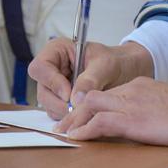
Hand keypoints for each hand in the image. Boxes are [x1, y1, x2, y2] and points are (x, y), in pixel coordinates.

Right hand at [29, 39, 153, 119]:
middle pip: (42, 89)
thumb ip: (90, 79)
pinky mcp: (61, 100)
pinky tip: (85, 113)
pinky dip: (69, 117)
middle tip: (78, 110)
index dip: (51, 82)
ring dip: (65, 112)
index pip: (40, 67)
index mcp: (58, 50)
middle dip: (59, 103)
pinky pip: (58, 112)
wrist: (127, 71)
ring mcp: (55, 86)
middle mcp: (52, 68)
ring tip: (86, 109)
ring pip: (48, 104)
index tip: (68, 94)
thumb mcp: (106, 65)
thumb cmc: (116, 61)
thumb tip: (75, 99)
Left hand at [58, 76, 167, 148]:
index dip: (90, 105)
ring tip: (64, 134)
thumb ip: (152, 108)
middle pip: (93, 96)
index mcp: (140, 85)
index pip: (107, 93)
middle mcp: (131, 89)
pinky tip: (77, 138)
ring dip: (74, 121)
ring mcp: (130, 103)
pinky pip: (100, 122)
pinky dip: (85, 130)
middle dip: (76, 112)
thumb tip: (149, 122)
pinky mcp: (131, 119)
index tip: (81, 116)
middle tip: (64, 126)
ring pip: (91, 105)